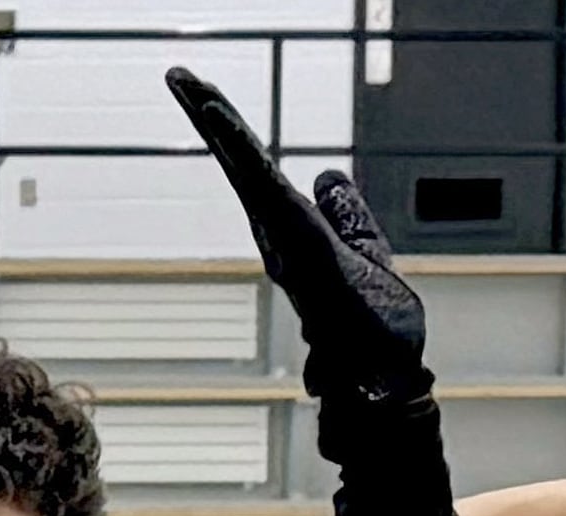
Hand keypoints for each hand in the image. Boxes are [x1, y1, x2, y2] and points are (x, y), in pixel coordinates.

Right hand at [166, 67, 429, 408]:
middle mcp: (286, 242)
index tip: (199, 95)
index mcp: (298, 237)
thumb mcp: (367, 253)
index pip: (261, 174)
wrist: (387, 390)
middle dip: (215, 121)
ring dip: (225, 133)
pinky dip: (251, 166)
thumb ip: (347, 214)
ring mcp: (295, 250)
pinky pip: (277, 203)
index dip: (233, 136)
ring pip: (254, 180)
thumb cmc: (378, 337)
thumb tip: (327, 175)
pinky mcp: (309, 259)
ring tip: (193, 90)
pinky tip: (230, 136)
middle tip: (178, 74)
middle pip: (246, 168)